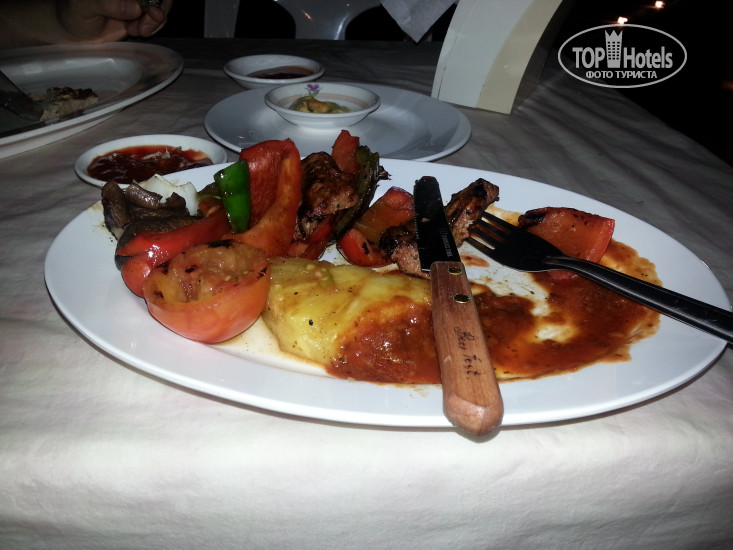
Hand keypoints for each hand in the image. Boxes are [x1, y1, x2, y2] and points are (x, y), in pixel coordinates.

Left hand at [57, 0, 171, 42]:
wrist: (75, 33)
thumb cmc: (74, 14)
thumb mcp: (85, 7)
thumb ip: (108, 4)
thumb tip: (135, 8)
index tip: (152, 11)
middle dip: (158, 11)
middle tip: (145, 27)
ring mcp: (136, 3)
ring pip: (161, 8)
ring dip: (154, 22)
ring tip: (138, 30)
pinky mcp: (140, 16)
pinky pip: (157, 20)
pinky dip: (152, 28)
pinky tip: (137, 31)